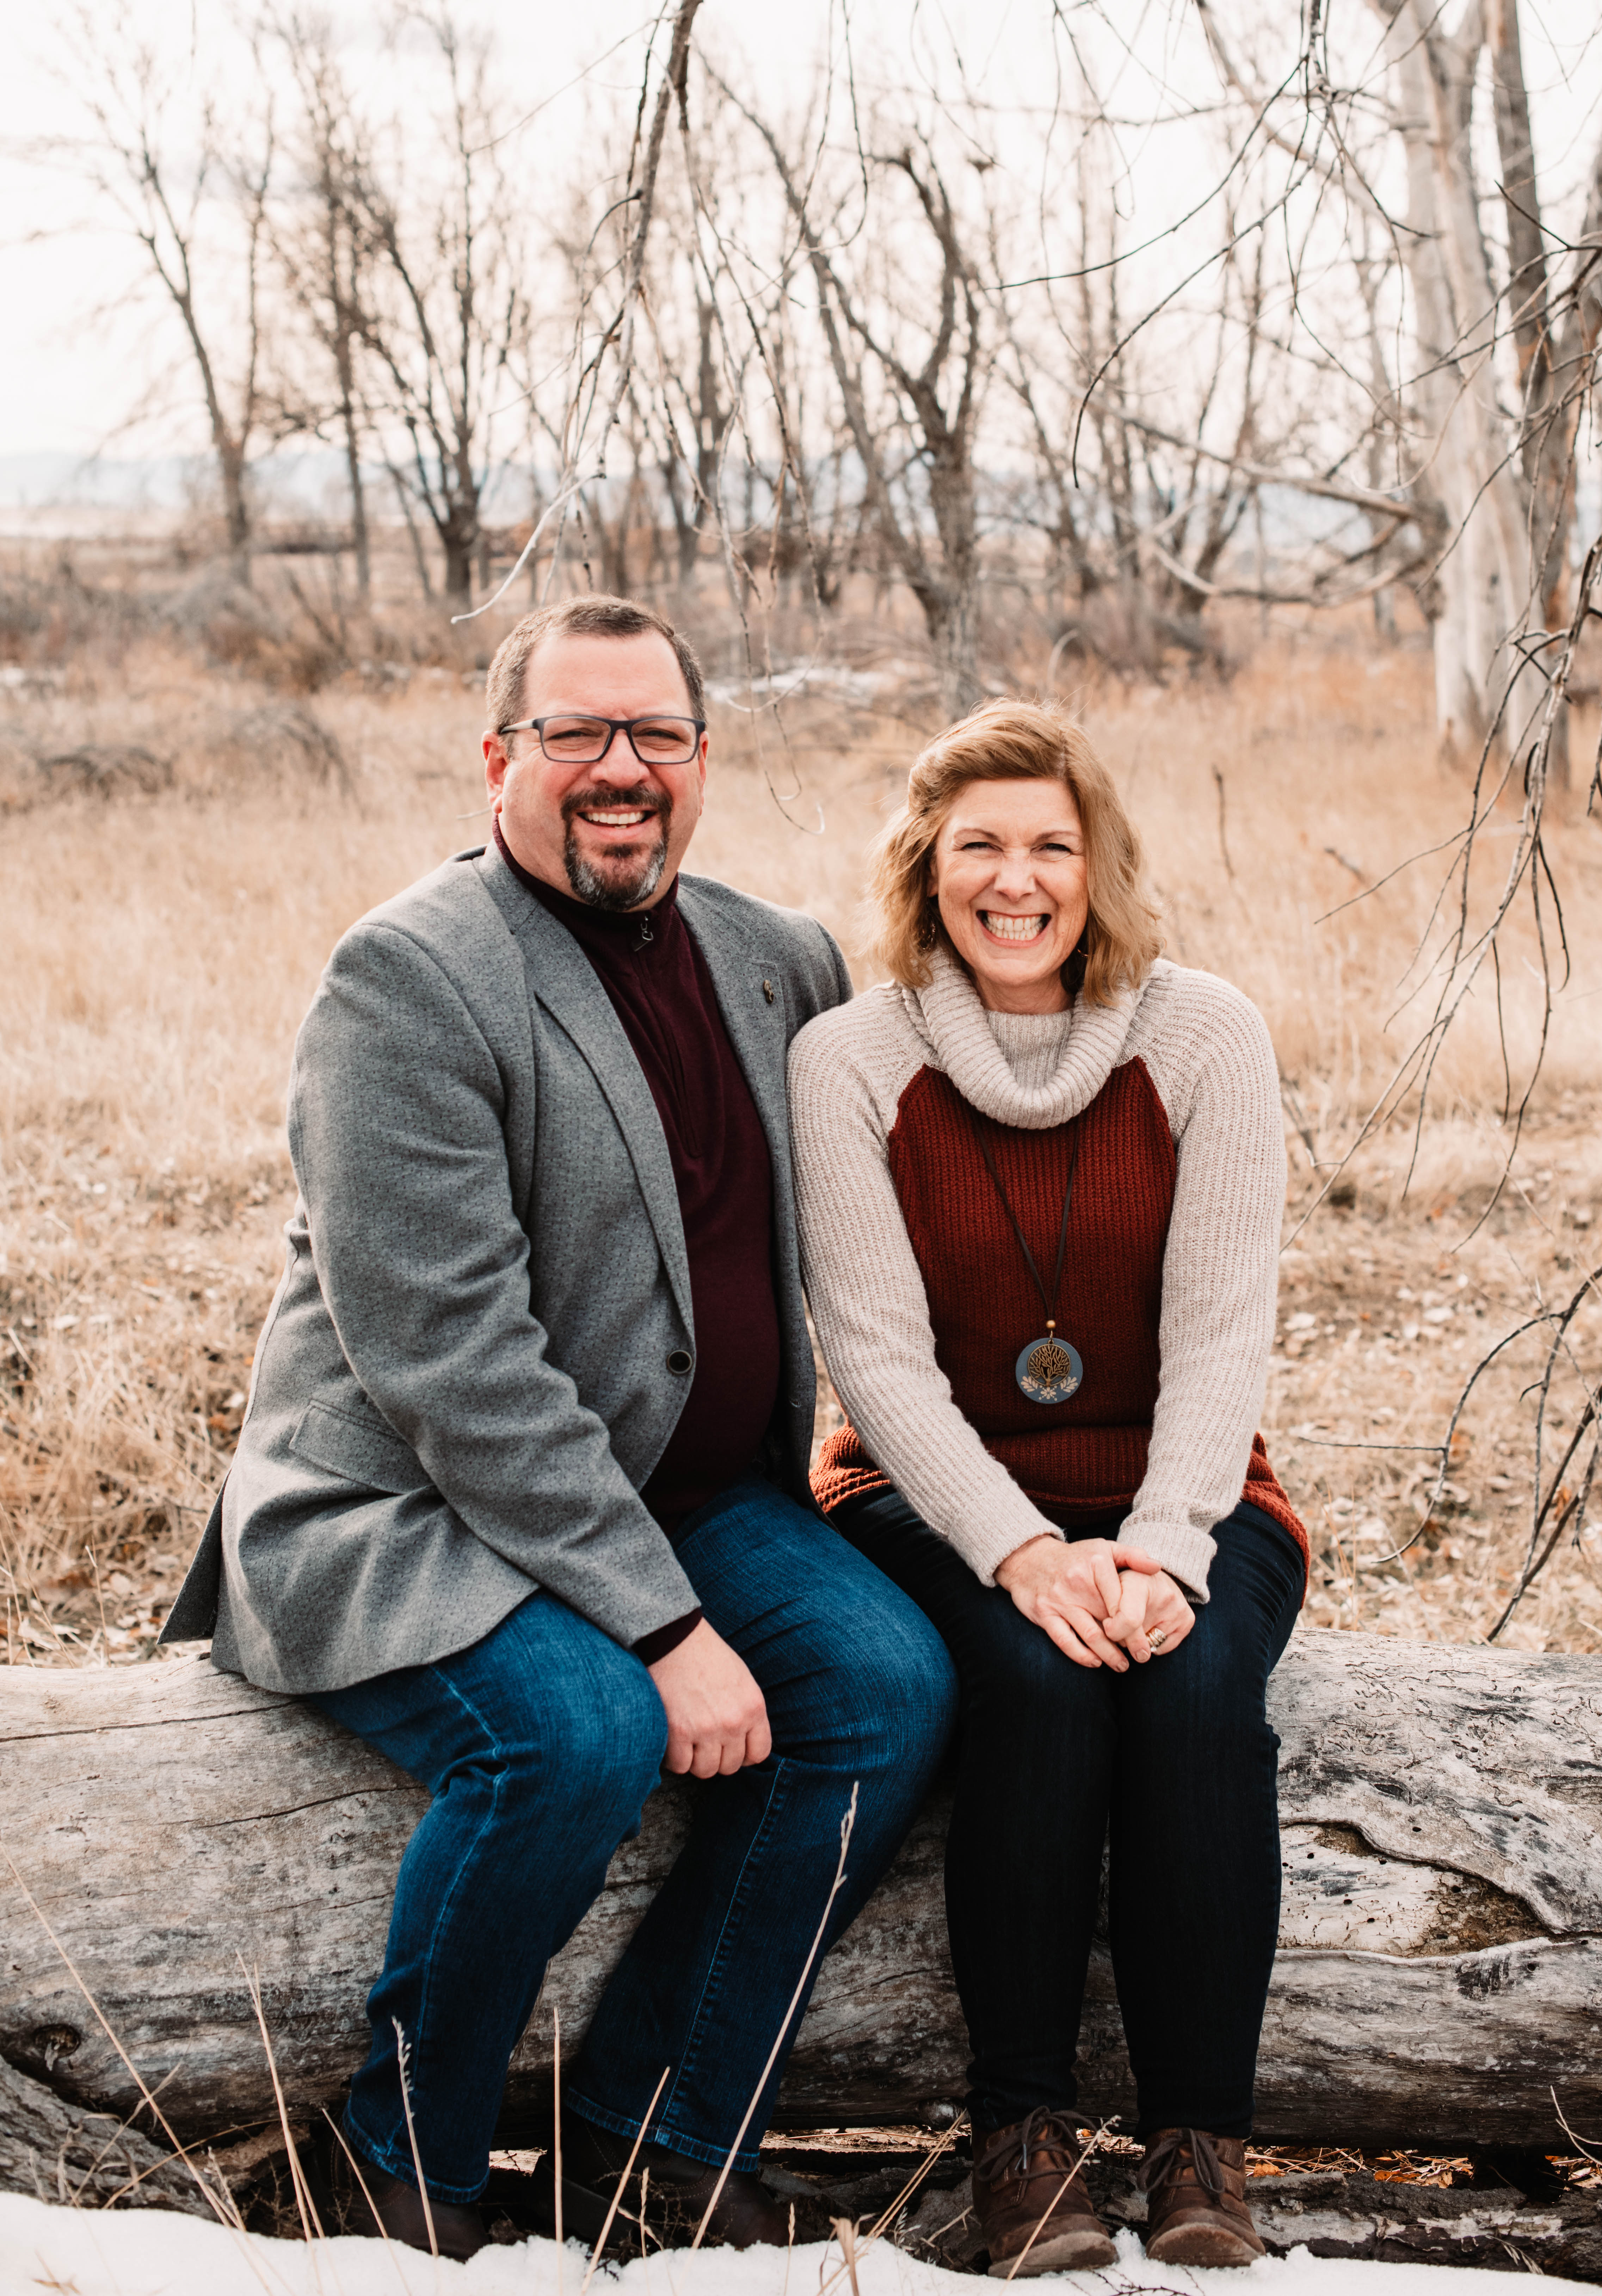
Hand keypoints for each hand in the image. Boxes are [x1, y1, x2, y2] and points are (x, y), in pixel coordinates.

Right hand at [648, 1618, 770, 1777]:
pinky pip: (680, 1766)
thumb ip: (747, 1713)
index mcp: (754, 1708)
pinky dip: (675, 1758)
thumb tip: (744, 1743)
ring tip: (688, 1741)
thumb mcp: (742, 1681)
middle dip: (717, 1757)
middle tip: (705, 1741)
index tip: (730, 1747)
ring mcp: (706, 1729)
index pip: (759, 1754)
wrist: (675, 1639)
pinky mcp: (678, 1732)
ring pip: (705, 1771)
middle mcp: (734, 1722)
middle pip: (730, 1766)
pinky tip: (673, 1741)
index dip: (743, 1755)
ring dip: (696, 1760)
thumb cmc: (708, 1657)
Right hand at [993, 1535, 1161, 1669]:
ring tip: (1122, 1666)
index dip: (1137, 1624)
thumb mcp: (1103, 1547)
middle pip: (1110, 1621)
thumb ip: (1132, 1555)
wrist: (1029, 1558)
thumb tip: (1157, 1567)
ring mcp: (1060, 1599)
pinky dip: (1082, 1655)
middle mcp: (1078, 1581)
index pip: (1123, 1601)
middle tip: (1141, 1656)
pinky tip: (1095, 1662)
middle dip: (1128, 1643)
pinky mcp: (1044, 1613)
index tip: (1147, 1636)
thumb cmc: (1074, 1557)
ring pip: (1091, 1635)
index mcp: (1096, 1564)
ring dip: (1109, 1655)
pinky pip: (1065, 1640)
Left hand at [1102, 1567, 1194, 1662]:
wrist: (1149, 1574)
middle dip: (1122, 1637)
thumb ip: (1107, 1614)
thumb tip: (1133, 1651)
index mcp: (1138, 1582)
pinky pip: (1161, 1648)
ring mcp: (1179, 1608)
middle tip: (1120, 1621)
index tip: (1108, 1627)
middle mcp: (1164, 1594)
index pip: (1130, 1620)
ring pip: (1148, 1646)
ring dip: (1136, 1641)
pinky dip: (1150, 1643)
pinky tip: (1148, 1624)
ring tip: (1136, 1618)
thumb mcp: (1106, 1591)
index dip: (1115, 1631)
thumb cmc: (1122, 1585)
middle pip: (1137, 1638)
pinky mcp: (1188, 1620)